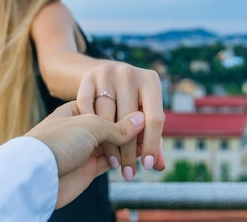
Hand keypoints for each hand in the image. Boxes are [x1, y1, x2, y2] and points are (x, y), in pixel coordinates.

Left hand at [26, 101, 144, 207]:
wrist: (35, 175)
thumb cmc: (58, 141)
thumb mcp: (91, 125)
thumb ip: (118, 125)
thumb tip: (142, 121)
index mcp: (77, 108)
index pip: (109, 104)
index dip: (128, 110)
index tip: (146, 112)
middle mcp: (81, 126)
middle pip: (114, 124)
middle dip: (133, 130)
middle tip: (152, 132)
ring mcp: (85, 147)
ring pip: (114, 144)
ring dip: (132, 146)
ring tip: (150, 147)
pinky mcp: (88, 167)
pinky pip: (112, 160)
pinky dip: (126, 159)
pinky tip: (141, 157)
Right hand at [76, 63, 165, 180]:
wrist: (105, 74)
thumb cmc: (131, 101)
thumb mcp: (144, 113)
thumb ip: (153, 138)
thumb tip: (159, 165)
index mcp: (150, 81)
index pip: (155, 118)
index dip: (152, 144)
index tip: (146, 166)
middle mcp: (129, 73)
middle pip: (129, 119)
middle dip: (129, 151)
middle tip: (128, 174)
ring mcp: (107, 72)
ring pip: (107, 115)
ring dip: (110, 144)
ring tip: (114, 164)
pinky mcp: (88, 76)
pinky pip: (87, 106)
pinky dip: (89, 126)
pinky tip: (95, 146)